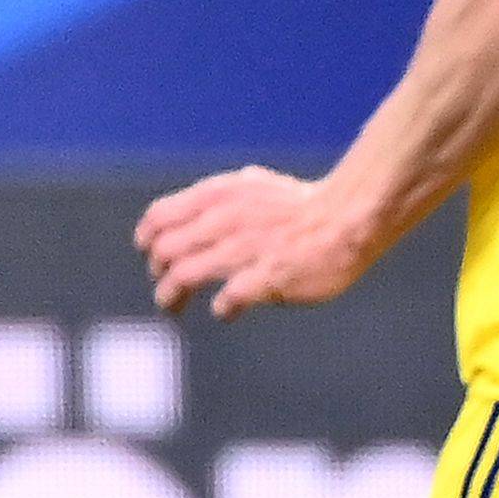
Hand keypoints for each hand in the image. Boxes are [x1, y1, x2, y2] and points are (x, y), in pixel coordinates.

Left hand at [135, 165, 371, 318]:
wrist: (350, 217)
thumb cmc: (306, 206)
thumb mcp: (254, 187)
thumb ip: (223, 198)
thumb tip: (201, 206)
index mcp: (220, 195)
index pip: (160, 217)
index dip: (148, 239)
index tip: (150, 255)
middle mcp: (225, 220)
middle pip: (164, 251)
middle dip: (157, 274)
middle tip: (164, 290)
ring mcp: (244, 250)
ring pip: (183, 275)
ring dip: (171, 297)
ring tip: (172, 309)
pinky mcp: (266, 278)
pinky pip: (227, 299)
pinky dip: (222, 308)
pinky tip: (227, 310)